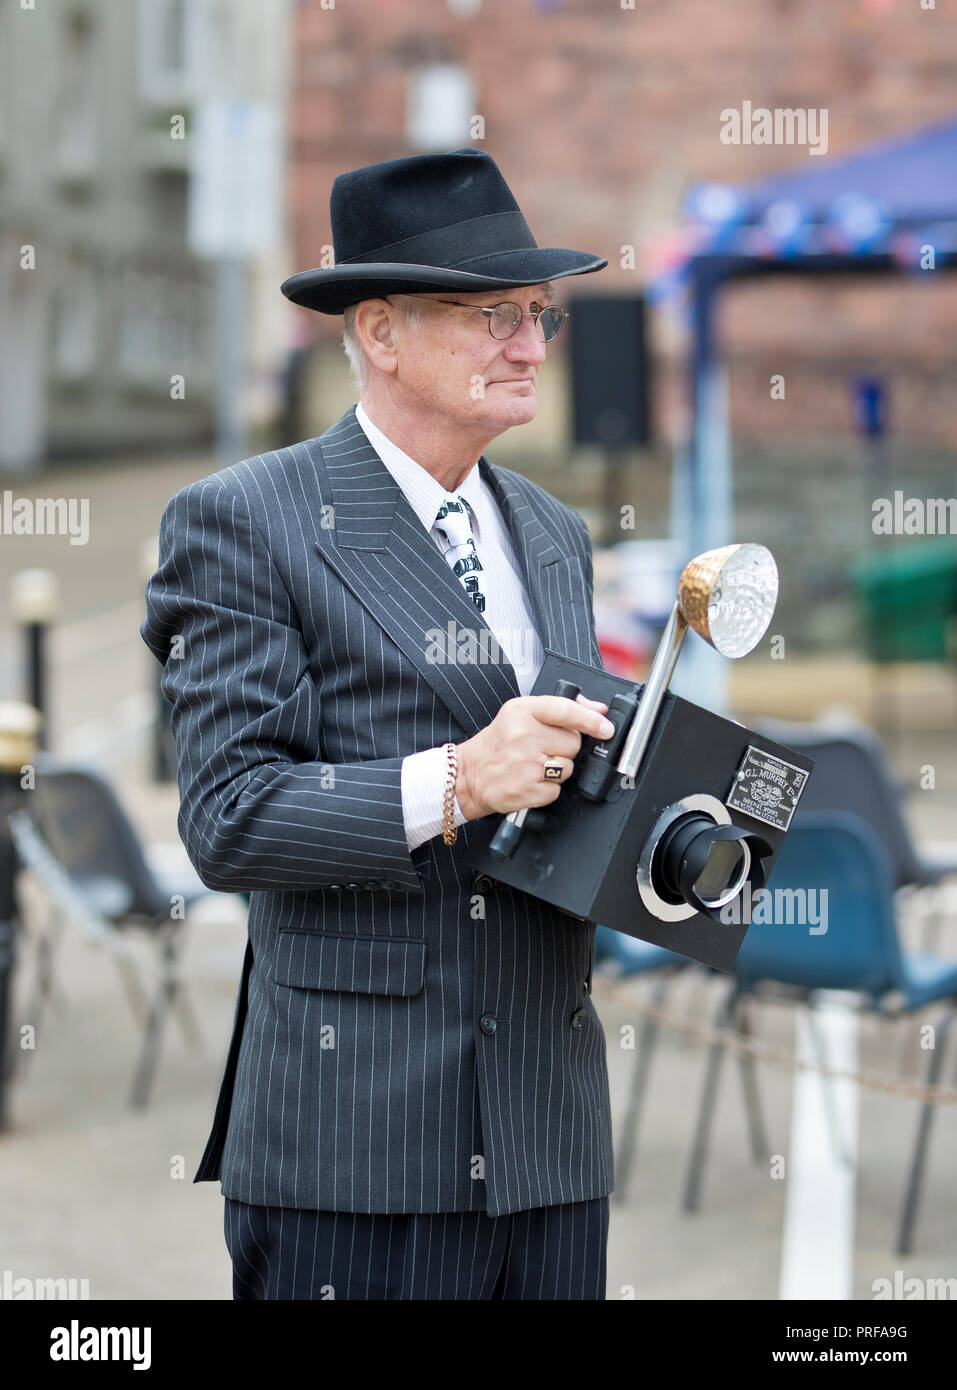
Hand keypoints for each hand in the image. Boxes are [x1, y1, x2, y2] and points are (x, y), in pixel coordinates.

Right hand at [455, 693, 614, 819]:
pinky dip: (547, 789)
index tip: (606, 728)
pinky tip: (530, 781)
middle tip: (542, 749)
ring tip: (533, 765)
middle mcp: (522, 736)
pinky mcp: (526, 789)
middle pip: (573, 743)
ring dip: (557, 770)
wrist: (468, 775)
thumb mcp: (521, 714)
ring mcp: (524, 764)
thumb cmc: (498, 744)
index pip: (565, 710)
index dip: (590, 720)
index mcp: (521, 711)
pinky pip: (557, 790)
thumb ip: (561, 708)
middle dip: (564, 748)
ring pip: (567, 768)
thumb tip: (598, 709)